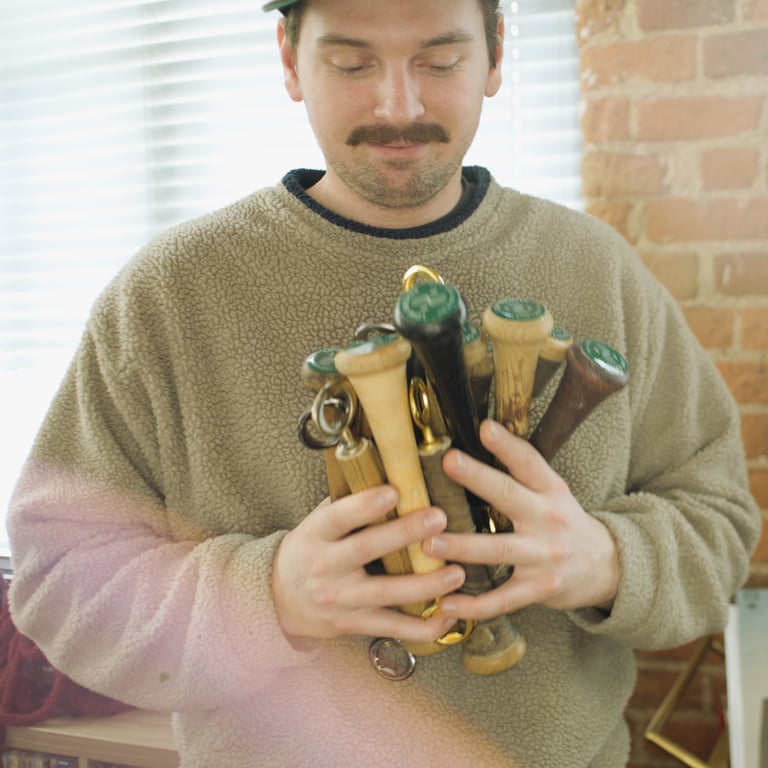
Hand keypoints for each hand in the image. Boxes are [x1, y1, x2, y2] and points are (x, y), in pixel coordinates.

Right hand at [272, 484, 465, 642]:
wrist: (281, 598)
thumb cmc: (311, 548)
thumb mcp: (318, 521)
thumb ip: (349, 501)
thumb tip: (392, 469)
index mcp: (317, 534)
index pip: (339, 516)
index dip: (364, 505)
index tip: (394, 491)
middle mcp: (326, 566)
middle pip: (366, 549)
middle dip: (405, 534)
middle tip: (439, 518)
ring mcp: (341, 599)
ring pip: (386, 594)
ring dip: (425, 584)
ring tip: (457, 572)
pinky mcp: (355, 624)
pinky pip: (393, 628)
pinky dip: (423, 626)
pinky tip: (450, 614)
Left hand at [421, 420, 618, 620]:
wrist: (605, 568)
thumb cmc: (563, 523)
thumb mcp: (552, 491)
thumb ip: (521, 473)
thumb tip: (480, 435)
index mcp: (551, 490)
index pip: (530, 462)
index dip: (508, 445)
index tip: (485, 428)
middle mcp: (548, 520)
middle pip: (509, 496)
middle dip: (478, 479)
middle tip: (449, 462)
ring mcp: (544, 556)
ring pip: (499, 550)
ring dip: (462, 546)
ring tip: (429, 543)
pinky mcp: (540, 589)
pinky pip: (502, 599)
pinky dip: (474, 604)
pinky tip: (446, 602)